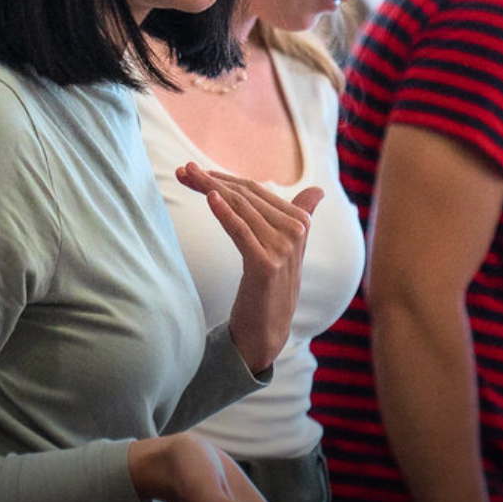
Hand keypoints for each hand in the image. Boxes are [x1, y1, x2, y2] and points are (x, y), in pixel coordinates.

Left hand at [175, 163, 322, 372]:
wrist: (268, 330)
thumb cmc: (272, 287)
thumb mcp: (289, 249)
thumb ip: (301, 215)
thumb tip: (319, 191)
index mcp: (300, 222)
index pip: (256, 190)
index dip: (224, 177)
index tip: (193, 171)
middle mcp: (295, 232)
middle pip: (246, 195)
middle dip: (211, 180)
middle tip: (183, 171)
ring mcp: (283, 248)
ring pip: (241, 208)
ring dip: (209, 189)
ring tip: (186, 177)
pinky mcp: (266, 265)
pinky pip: (241, 231)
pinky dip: (224, 212)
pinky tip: (208, 197)